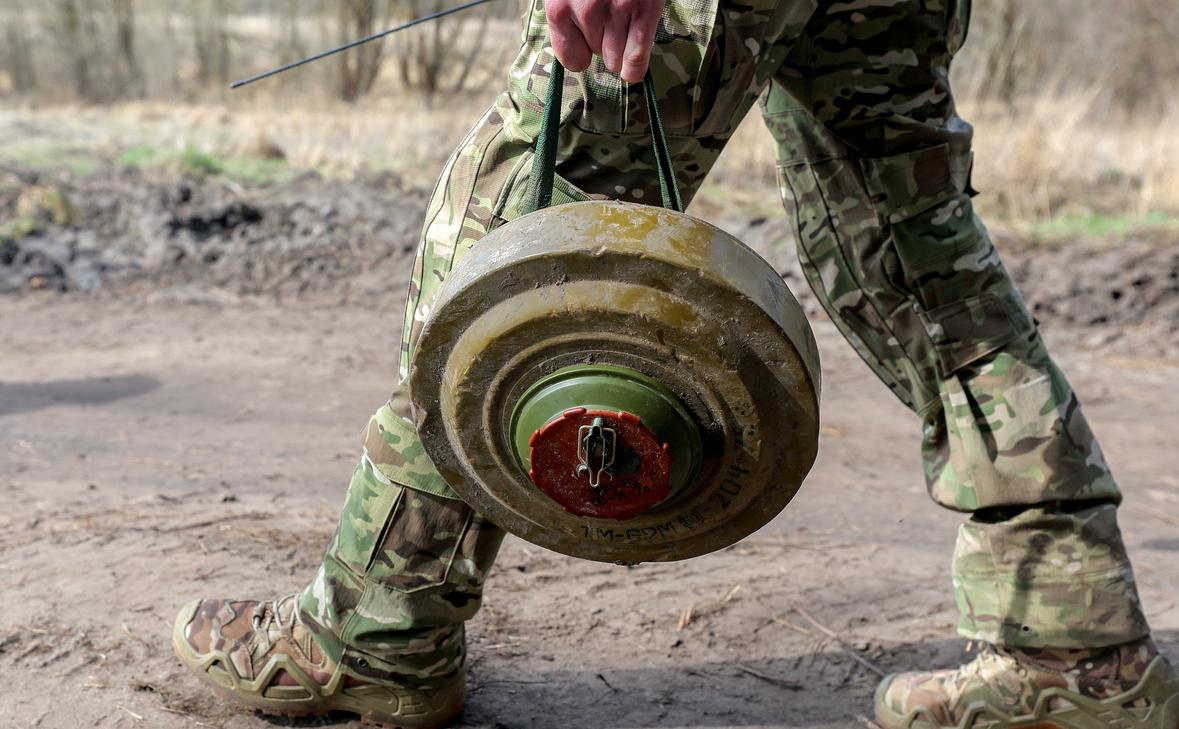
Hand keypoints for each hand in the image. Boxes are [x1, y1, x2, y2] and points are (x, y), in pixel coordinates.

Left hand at [545, 0, 664, 82]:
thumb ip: (566, 21)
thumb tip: (571, 58)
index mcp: (560, 8)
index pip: (572, 60)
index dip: (583, 53)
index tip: (588, 42)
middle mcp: (586, 10)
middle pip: (598, 57)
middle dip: (605, 43)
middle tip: (612, 19)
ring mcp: (617, 10)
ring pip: (617, 60)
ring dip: (623, 49)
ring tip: (625, 22)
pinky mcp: (644, 10)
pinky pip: (637, 58)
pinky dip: (636, 67)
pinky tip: (634, 65)